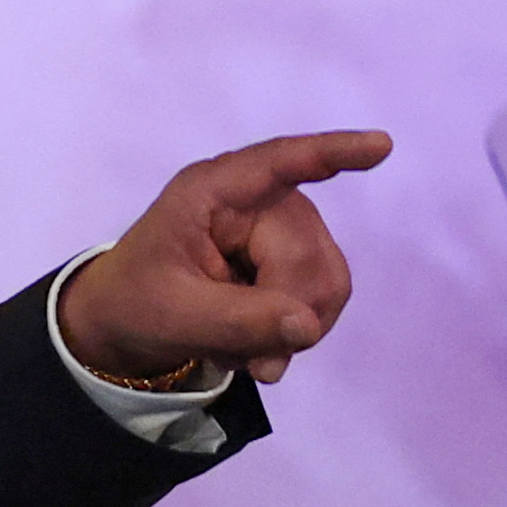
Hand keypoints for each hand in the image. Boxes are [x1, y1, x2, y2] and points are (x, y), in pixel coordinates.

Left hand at [60, 130, 390, 384]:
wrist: (126, 324)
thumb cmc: (135, 303)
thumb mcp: (173, 317)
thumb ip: (238, 321)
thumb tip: (307, 325)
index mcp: (211, 193)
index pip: (279, 163)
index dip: (333, 153)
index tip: (381, 146)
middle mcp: (255, 201)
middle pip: (309, 258)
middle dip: (286, 316)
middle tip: (252, 361)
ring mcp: (280, 228)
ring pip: (327, 282)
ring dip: (290, 330)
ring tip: (242, 351)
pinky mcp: (292, 257)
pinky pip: (322, 299)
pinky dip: (291, 332)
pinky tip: (253, 345)